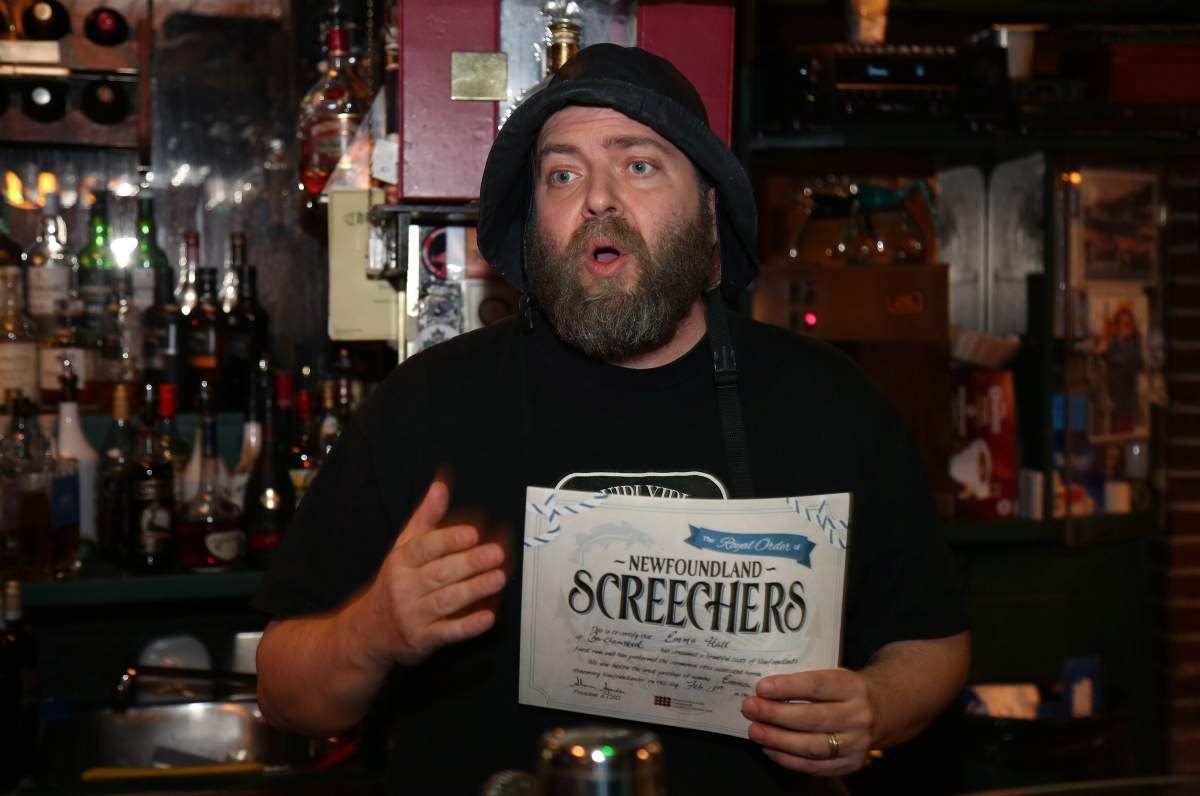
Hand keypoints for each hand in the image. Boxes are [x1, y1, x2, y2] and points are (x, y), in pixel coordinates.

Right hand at [357, 478, 506, 666]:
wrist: (369, 631)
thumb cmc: (395, 582)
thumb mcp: (404, 547)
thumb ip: (426, 516)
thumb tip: (441, 484)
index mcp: (401, 561)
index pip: (424, 548)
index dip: (448, 540)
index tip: (471, 533)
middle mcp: (405, 587)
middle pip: (439, 573)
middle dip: (470, 563)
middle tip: (496, 554)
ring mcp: (413, 614)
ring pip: (446, 601)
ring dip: (474, 590)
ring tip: (498, 578)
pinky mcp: (424, 638)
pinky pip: (448, 632)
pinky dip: (468, 626)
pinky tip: (487, 617)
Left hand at [741, 669, 875, 775]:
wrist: (883, 710)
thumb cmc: (845, 690)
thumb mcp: (834, 675)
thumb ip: (805, 682)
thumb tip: (763, 691)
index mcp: (852, 687)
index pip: (817, 686)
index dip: (787, 688)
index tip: (761, 688)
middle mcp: (858, 716)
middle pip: (812, 719)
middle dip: (775, 715)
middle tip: (749, 708)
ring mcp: (856, 743)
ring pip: (812, 746)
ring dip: (778, 740)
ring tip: (755, 731)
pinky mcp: (851, 764)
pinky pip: (815, 766)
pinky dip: (788, 760)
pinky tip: (769, 749)